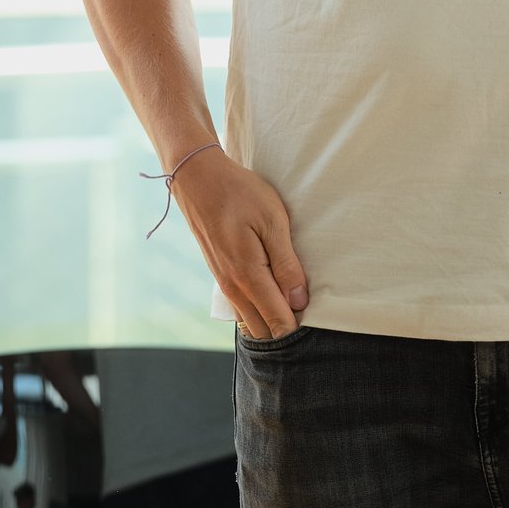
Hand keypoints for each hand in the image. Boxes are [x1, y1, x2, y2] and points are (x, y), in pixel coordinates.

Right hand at [170, 149, 309, 338]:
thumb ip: (286, 265)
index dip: (299, 319)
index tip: (311, 299)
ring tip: (284, 281)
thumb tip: (299, 301)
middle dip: (283, 321)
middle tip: (299, 290)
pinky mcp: (218, 274)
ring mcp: (222, 282)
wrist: (197, 177)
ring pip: (250, 319)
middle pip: (264, 330)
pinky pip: (240, 304)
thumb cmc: (239, 193)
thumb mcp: (273, 221)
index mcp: (248, 276)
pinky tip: (267, 275)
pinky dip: (256, 302)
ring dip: (269, 311)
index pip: (278, 324)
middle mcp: (232, 287)